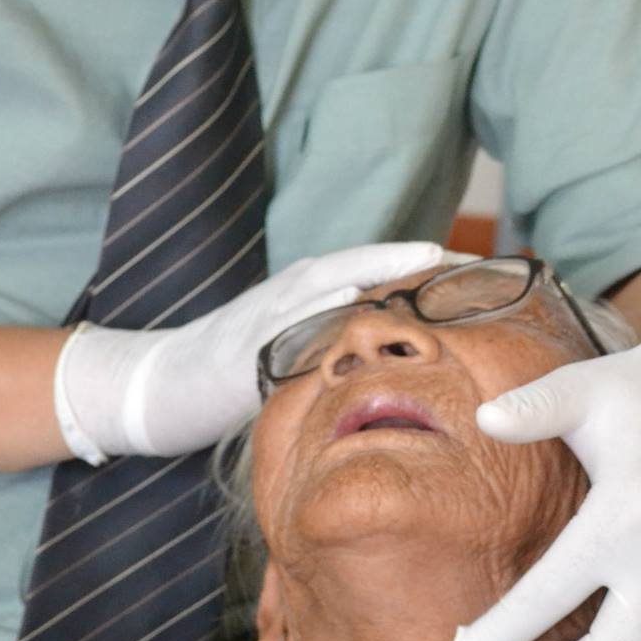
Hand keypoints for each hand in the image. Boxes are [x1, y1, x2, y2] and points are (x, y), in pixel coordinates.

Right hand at [53, 241, 446, 462]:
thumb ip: (340, 341)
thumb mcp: (297, 352)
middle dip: (416, 258)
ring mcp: (265, 317)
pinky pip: (284, 323)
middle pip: (362, 264)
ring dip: (377, 267)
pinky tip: (348, 294)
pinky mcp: (242, 348)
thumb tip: (403, 349)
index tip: (483, 263)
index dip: (426, 266)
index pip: (376, 272)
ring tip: (426, 255)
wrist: (157, 387)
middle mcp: (291, 293)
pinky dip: (316, 305)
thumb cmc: (233, 372)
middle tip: (472, 254)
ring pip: (327, 281)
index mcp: (308, 294)